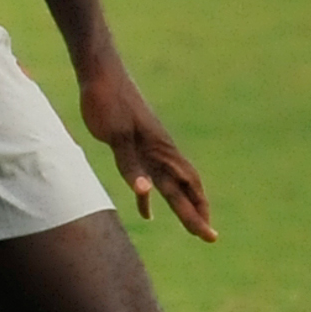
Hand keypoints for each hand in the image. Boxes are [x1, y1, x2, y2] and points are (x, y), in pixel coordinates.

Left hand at [80, 61, 217, 240]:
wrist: (101, 74)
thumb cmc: (109, 102)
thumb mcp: (118, 135)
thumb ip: (131, 164)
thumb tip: (147, 193)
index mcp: (160, 149)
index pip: (187, 185)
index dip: (198, 209)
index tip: (208, 232)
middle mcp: (160, 151)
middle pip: (183, 189)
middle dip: (195, 214)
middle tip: (209, 237)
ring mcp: (148, 147)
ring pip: (169, 184)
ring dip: (180, 205)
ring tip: (192, 225)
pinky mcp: (134, 143)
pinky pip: (148, 176)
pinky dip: (149, 195)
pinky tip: (146, 210)